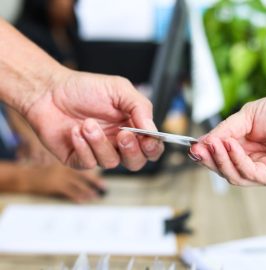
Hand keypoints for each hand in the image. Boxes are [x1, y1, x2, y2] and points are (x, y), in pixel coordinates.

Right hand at [18, 164, 104, 202]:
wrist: (23, 175)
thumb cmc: (36, 171)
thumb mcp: (51, 165)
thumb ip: (64, 167)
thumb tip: (76, 174)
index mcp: (64, 161)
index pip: (82, 164)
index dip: (92, 169)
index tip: (101, 175)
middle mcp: (64, 167)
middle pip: (83, 175)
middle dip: (94, 181)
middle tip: (104, 187)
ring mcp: (60, 176)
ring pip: (78, 184)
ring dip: (88, 191)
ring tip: (96, 196)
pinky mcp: (54, 185)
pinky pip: (69, 192)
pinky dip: (77, 196)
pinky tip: (83, 201)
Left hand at [24, 68, 163, 169]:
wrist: (49, 91)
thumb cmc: (85, 88)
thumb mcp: (119, 89)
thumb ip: (140, 107)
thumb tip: (152, 130)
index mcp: (131, 127)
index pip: (151, 146)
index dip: (153, 147)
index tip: (147, 138)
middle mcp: (117, 142)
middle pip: (136, 163)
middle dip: (132, 152)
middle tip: (123, 135)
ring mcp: (98, 152)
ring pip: (111, 162)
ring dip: (100, 143)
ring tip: (87, 123)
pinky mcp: (79, 158)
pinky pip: (88, 163)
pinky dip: (82, 146)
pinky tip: (74, 130)